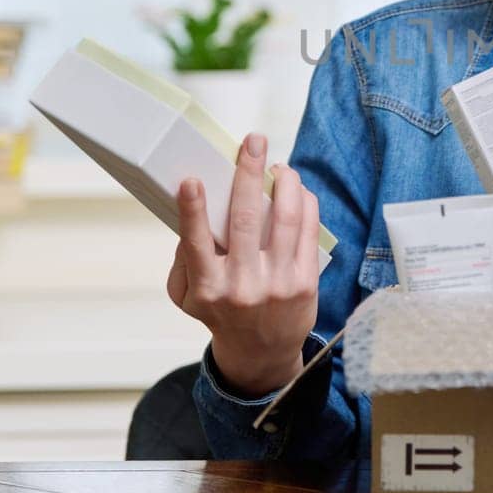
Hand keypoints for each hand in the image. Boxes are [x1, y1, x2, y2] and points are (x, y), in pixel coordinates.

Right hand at [165, 133, 321, 396]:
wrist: (261, 352)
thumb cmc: (220, 313)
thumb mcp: (187, 297)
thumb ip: (184, 261)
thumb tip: (193, 219)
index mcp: (208, 287)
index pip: (196, 244)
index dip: (192, 211)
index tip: (191, 180)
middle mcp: (242, 285)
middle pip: (246, 220)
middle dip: (249, 174)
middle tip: (253, 140)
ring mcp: (278, 284)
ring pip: (286, 219)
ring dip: (286, 183)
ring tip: (280, 166)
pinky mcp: (306, 282)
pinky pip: (309, 232)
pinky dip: (305, 203)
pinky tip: (297, 189)